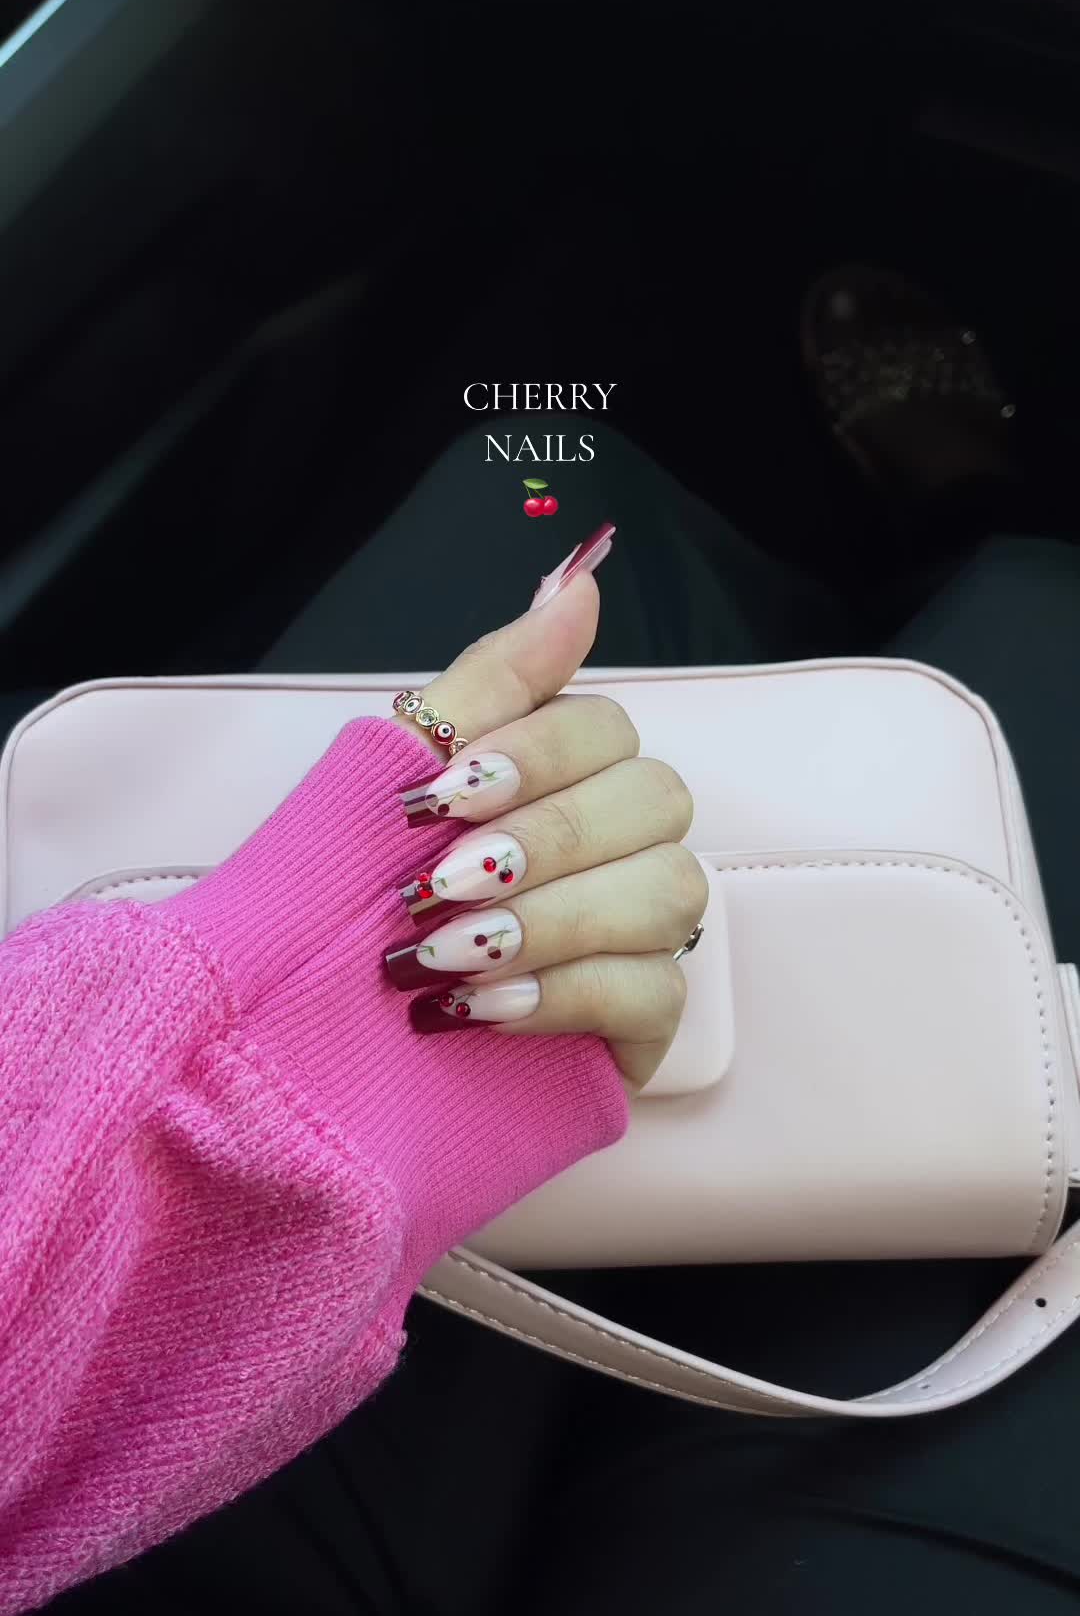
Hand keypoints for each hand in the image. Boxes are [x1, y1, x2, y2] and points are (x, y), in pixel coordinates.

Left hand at [386, 542, 705, 1093]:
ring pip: (672, 892)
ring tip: (446, 952)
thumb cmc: (351, 895)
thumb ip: (497, 678)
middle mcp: (622, 842)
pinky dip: (566, 995)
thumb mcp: (400, 774)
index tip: (436, 797)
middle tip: (434, 884)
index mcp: (567, 773)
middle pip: (656, 800)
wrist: (299, 1034)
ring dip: (551, 919)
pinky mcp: (644, 1022)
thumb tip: (580, 581)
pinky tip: (485, 1008)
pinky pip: (658, 993)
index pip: (608, 727)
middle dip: (540, 841)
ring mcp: (643, 933)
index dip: (534, 755)